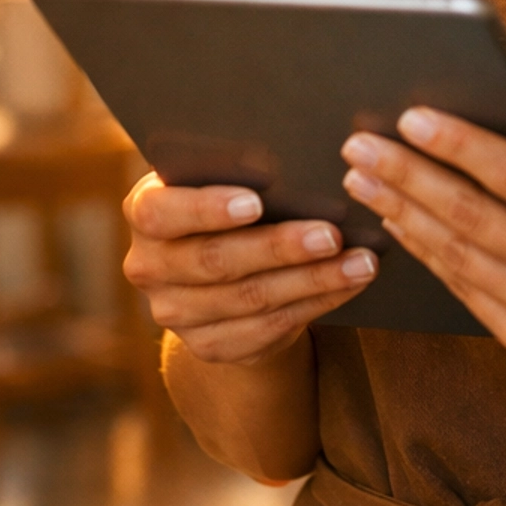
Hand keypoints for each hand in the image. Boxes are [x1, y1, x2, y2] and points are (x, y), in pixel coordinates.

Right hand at [122, 175, 376, 365]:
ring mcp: (176, 313)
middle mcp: (149, 267)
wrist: (218, 270)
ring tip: (360, 262)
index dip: (206, 209)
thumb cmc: (229, 199)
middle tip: (331, 234)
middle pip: (215, 260)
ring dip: (312, 280)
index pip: (162, 213)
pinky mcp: (209, 346)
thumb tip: (296, 159)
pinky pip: (269, 328)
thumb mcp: (221, 179)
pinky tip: (349, 284)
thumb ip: (238, 170)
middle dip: (279, 247)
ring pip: (250, 299)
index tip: (256, 202)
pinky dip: (317, 303)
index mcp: (145, 212)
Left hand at [340, 100, 505, 387]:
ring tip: (362, 180)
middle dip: (406, 176)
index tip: (413, 117)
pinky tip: (400, 224)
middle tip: (359, 144)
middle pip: (468, 217)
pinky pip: (467, 292)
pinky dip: (428, 255)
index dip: (459, 145)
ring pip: (457, 258)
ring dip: (402, 215)